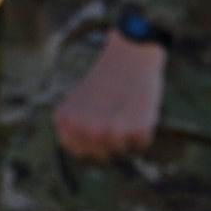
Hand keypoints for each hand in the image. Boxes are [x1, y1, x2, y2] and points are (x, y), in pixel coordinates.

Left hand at [54, 31, 166, 160]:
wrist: (129, 55)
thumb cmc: (103, 78)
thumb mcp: (76, 99)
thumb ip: (74, 124)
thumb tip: (79, 150)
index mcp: (67, 122)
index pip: (78, 152)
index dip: (90, 144)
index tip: (98, 130)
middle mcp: (88, 129)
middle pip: (101, 155)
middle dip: (110, 143)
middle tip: (116, 121)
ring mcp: (113, 131)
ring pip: (121, 151)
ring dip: (127, 137)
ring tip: (126, 114)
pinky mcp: (138, 129)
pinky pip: (141, 144)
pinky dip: (143, 132)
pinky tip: (138, 112)